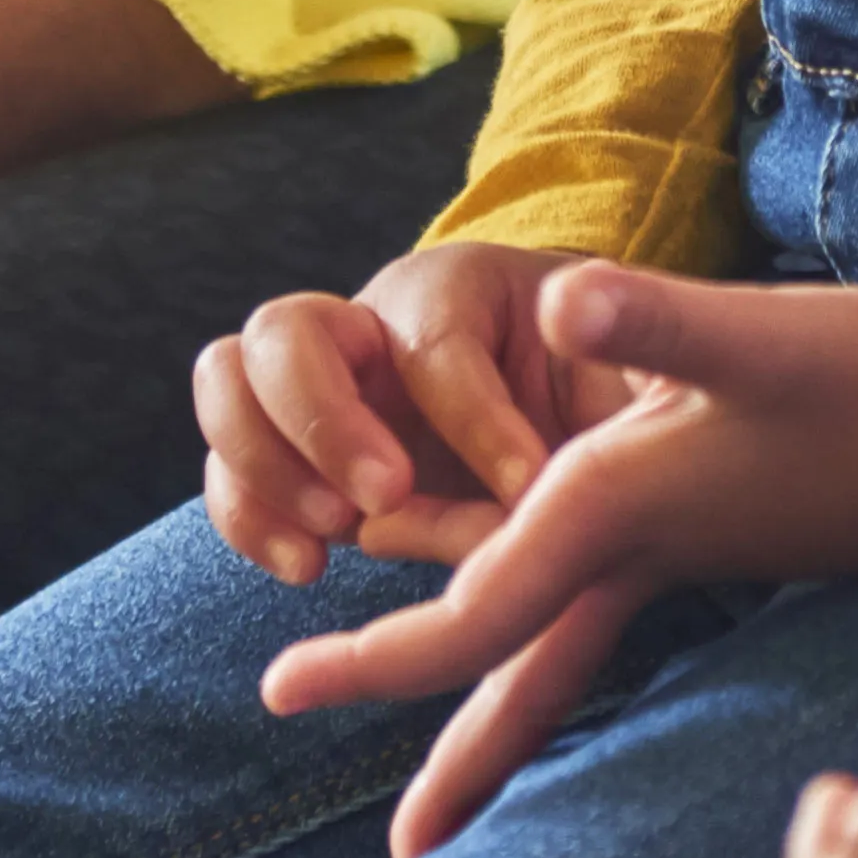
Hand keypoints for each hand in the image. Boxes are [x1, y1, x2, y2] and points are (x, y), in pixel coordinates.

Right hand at [197, 238, 616, 592]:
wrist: (587, 430)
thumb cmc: (612, 398)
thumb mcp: (630, 382)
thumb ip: (605, 402)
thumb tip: (534, 483)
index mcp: (456, 287)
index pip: (435, 339)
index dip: (476, 421)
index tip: (531, 493)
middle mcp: (368, 324)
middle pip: (285, 331)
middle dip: (323, 421)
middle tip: (389, 497)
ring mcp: (319, 389)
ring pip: (227, 382)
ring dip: (264, 466)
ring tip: (332, 542)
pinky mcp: (297, 458)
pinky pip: (231, 471)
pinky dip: (249, 519)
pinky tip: (310, 569)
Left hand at [261, 267, 857, 857]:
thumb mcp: (757, 340)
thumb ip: (655, 325)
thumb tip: (564, 304)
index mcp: (617, 520)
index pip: (470, 620)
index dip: (373, 662)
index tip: (275, 692)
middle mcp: (637, 552)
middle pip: (517, 674)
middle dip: (456, 753)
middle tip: (400, 847)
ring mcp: (681, 548)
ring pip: (561, 646)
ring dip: (498, 703)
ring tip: (452, 781)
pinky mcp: (717, 519)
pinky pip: (607, 600)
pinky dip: (558, 624)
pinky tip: (548, 618)